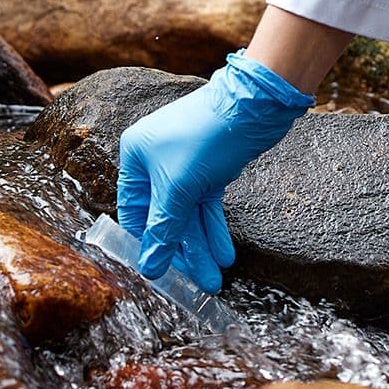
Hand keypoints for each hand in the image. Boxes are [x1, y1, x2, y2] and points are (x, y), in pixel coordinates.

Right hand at [115, 51, 311, 292]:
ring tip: (214, 279)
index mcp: (136, 157)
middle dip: (183, 251)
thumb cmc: (207, 137)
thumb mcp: (179, 188)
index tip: (159, 272)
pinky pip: (206, 206)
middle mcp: (156, 161)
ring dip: (201, 246)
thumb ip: (163, 229)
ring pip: (188, 215)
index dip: (146, 243)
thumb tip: (150, 266)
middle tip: (197, 283)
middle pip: (165, 217)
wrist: (253, 105)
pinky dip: (214, 228)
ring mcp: (184, 165)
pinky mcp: (210, 170)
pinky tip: (223, 254)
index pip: (134, 212)